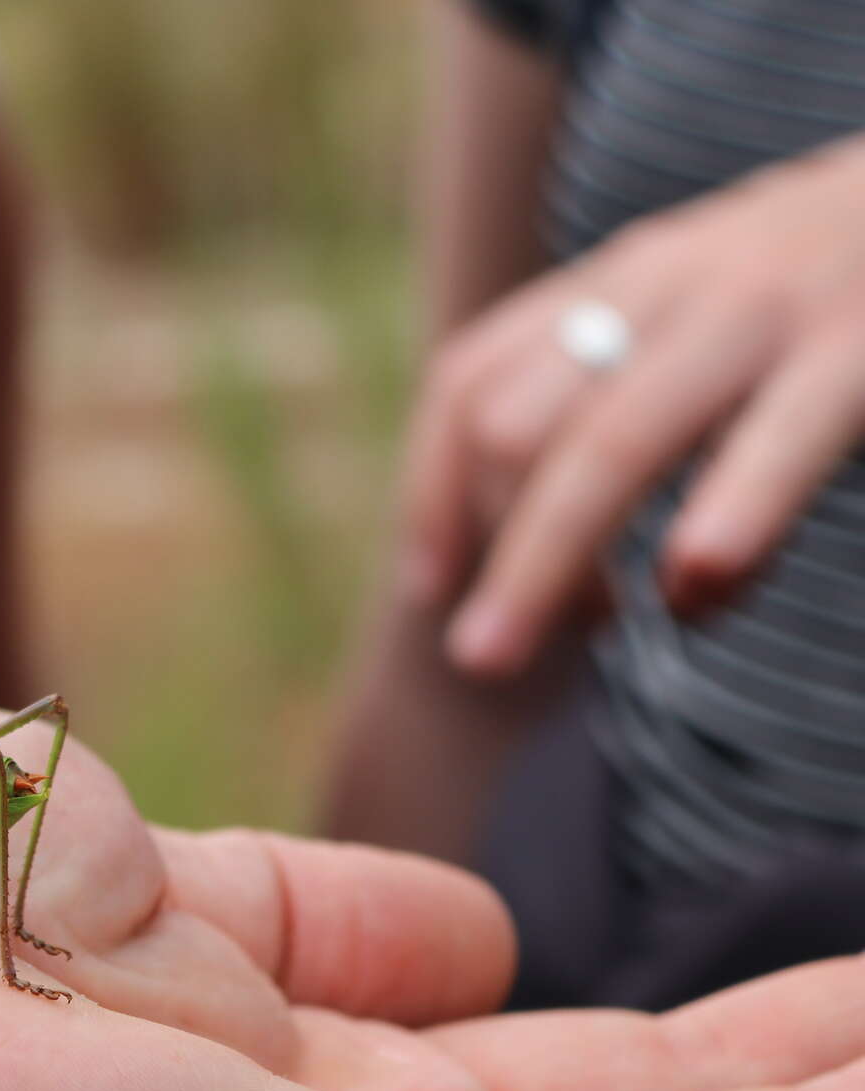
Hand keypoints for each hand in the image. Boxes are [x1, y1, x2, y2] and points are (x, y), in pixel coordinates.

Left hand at [406, 134, 864, 676]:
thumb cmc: (852, 275)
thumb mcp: (719, 301)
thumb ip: (632, 380)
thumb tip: (541, 536)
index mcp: (627, 277)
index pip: (471, 379)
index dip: (431, 495)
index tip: (429, 590)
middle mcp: (674, 283)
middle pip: (516, 425)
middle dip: (498, 551)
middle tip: (496, 652)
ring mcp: (769, 308)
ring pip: (610, 442)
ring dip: (558, 559)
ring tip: (572, 643)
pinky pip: (778, 442)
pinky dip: (728, 520)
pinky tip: (697, 588)